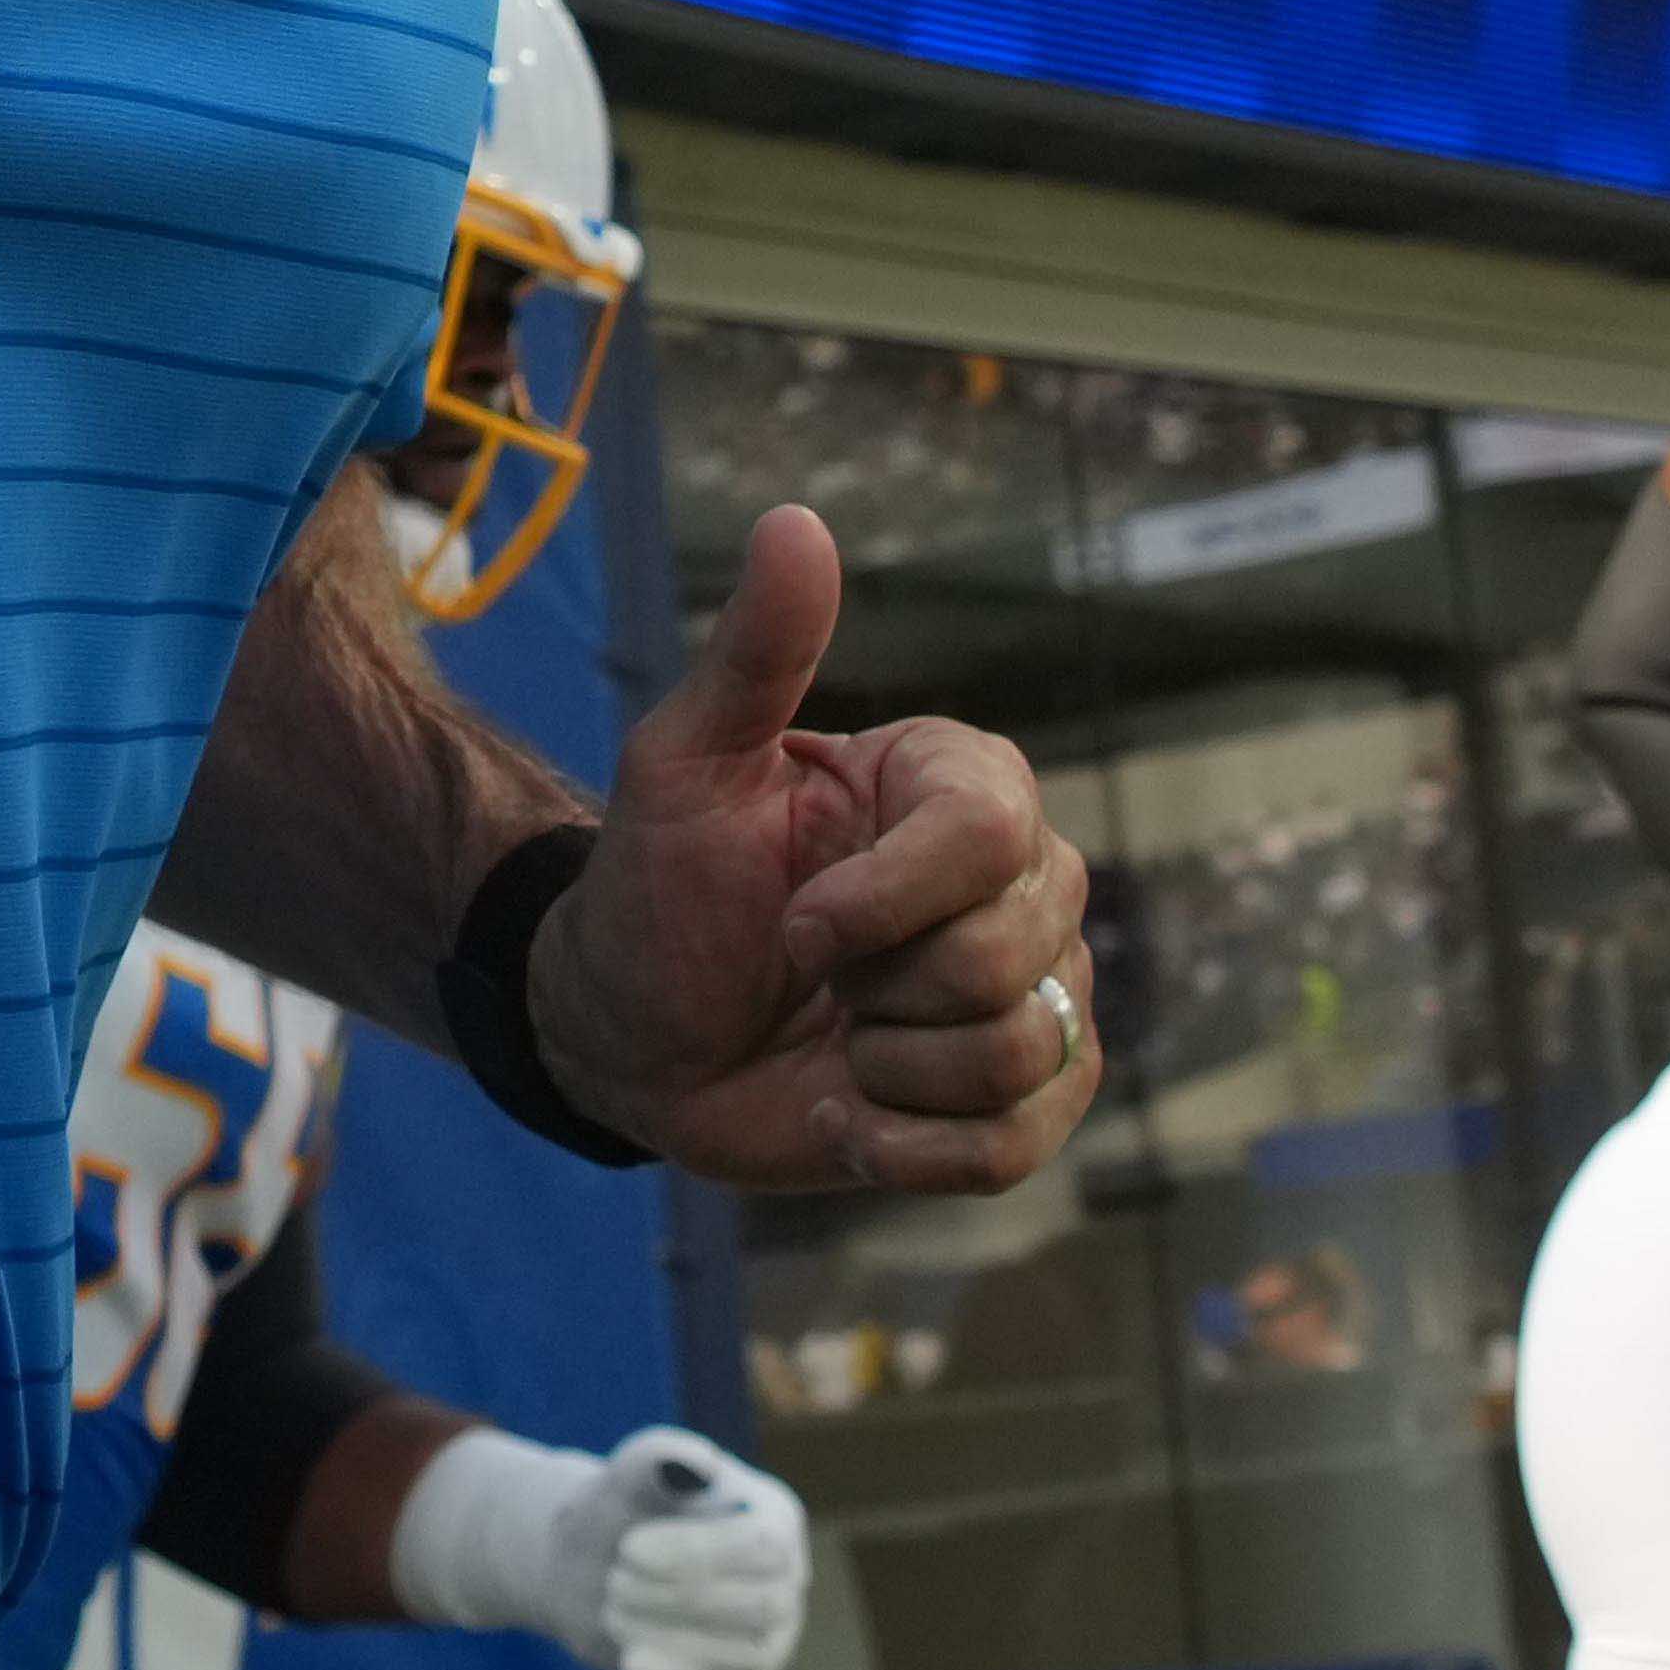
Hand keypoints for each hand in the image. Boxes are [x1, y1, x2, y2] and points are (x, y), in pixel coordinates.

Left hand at [532, 514, 1098, 1198]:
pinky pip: (1011, 1147)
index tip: (797, 925)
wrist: (631, 1034)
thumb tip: (796, 522)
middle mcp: (1025, 885)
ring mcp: (1037, 998)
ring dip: (885, 1070)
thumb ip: (754, 654)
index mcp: (961, 788)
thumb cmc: (659, 888)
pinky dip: (906, 1147)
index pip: (990, 837)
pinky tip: (849, 1111)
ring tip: (832, 1039)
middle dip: (876, 987)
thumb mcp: (683, 765)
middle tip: (809, 971)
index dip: (883, 903)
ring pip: (1016, 1055)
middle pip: (1011, 959)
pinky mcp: (1024, 1105)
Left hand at [582, 1431, 817, 1669]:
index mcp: (776, 1519)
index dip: (695, 1554)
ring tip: (614, 1609)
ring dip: (665, 1636)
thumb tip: (692, 1463)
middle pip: (759, 1606)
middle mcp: (788, 1584)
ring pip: (744, 1659)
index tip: (629, 1549)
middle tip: (614, 1581)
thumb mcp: (628, 1475)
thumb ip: (657, 1457)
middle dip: (673, 1598)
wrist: (593, 1572)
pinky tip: (631, 1658)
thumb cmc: (622, 1512)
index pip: (763, 1547)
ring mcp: (771, 1643)